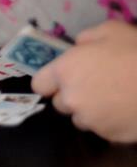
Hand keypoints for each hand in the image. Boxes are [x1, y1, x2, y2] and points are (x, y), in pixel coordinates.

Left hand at [31, 21, 136, 142]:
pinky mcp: (110, 136)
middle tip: (96, 86)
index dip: (51, 81)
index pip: (40, 84)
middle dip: (73, 96)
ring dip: (91, 111)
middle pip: (60, 103)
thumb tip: (79, 46)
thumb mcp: (111, 30)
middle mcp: (72, 99)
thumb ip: (87, 38)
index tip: (64, 78)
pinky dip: (111, 122)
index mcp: (65, 71)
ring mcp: (91, 120)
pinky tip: (126, 110)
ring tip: (115, 99)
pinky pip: (102, 130)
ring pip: (81, 118)